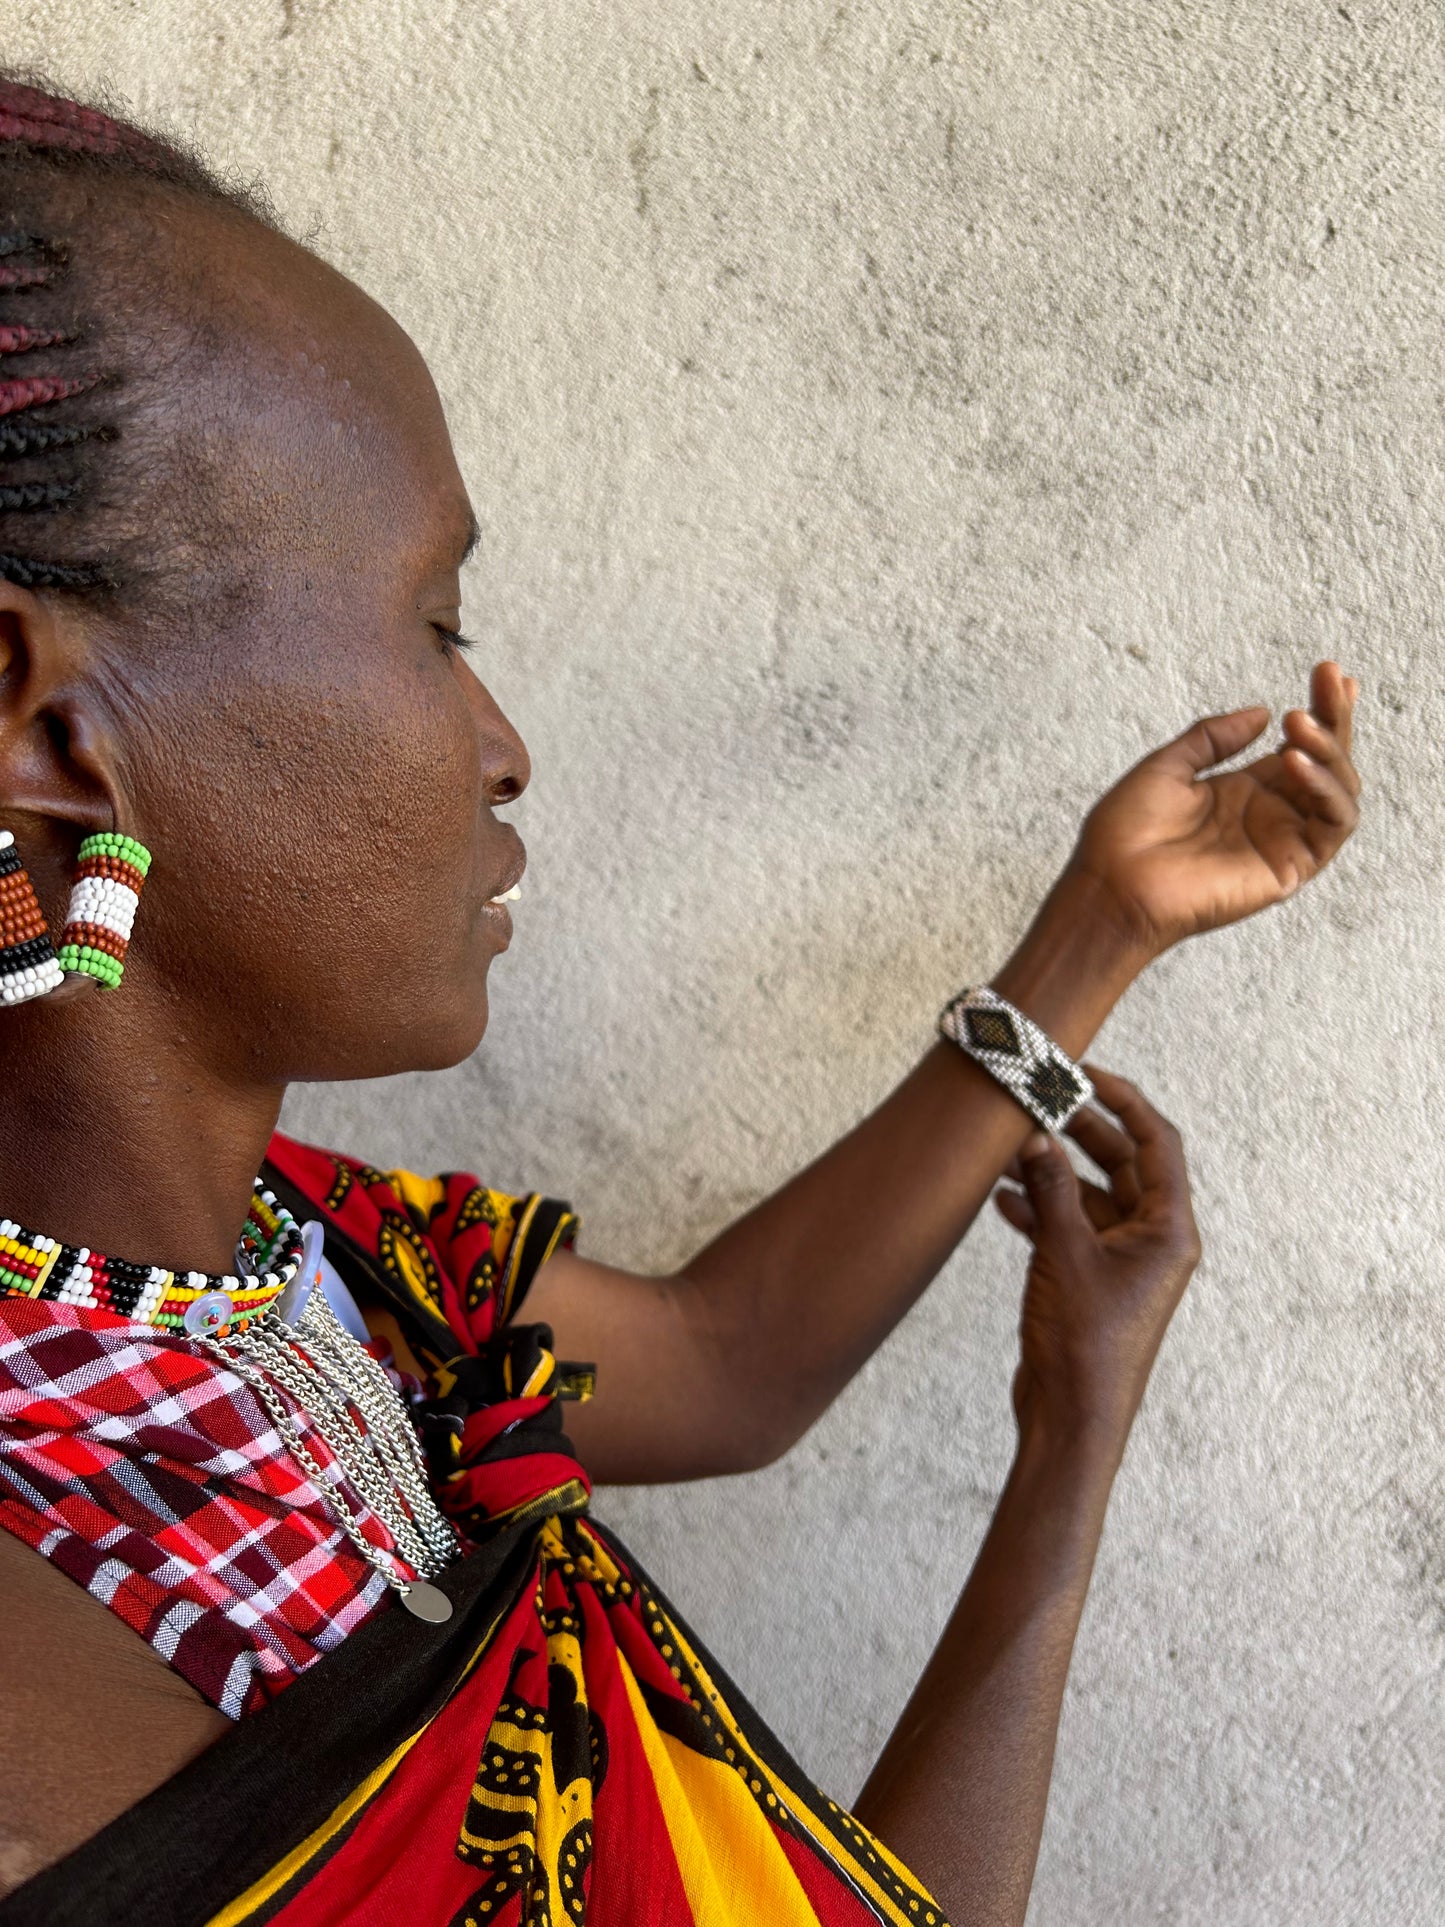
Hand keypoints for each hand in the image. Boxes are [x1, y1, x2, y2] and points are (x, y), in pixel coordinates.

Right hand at [993, 1066, 1201, 1451]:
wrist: (1072, 1418)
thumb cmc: (1085, 1345)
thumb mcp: (1065, 1254)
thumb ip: (1052, 1190)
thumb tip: (1037, 1134)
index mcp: (1169, 1231)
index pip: (1158, 1143)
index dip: (1125, 1101)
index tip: (1085, 1074)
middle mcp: (1152, 1241)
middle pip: (1123, 1163)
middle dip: (1080, 1132)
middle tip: (1040, 1102)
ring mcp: (1120, 1261)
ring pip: (1089, 1194)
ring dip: (1052, 1171)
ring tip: (1010, 1148)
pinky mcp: (1089, 1279)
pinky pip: (1068, 1227)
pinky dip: (1038, 1209)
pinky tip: (1002, 1199)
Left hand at [1066, 660, 1361, 954]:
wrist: (1111, 884)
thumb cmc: (1126, 834)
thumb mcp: (1167, 767)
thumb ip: (1213, 738)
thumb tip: (1261, 712)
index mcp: (1244, 791)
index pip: (1299, 746)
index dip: (1321, 710)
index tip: (1330, 671)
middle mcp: (1270, 814)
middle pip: (1327, 761)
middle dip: (1336, 717)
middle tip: (1333, 678)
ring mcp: (1283, 841)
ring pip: (1340, 791)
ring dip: (1330, 750)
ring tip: (1299, 722)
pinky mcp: (1291, 867)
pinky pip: (1332, 826)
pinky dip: (1325, 789)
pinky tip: (1293, 761)